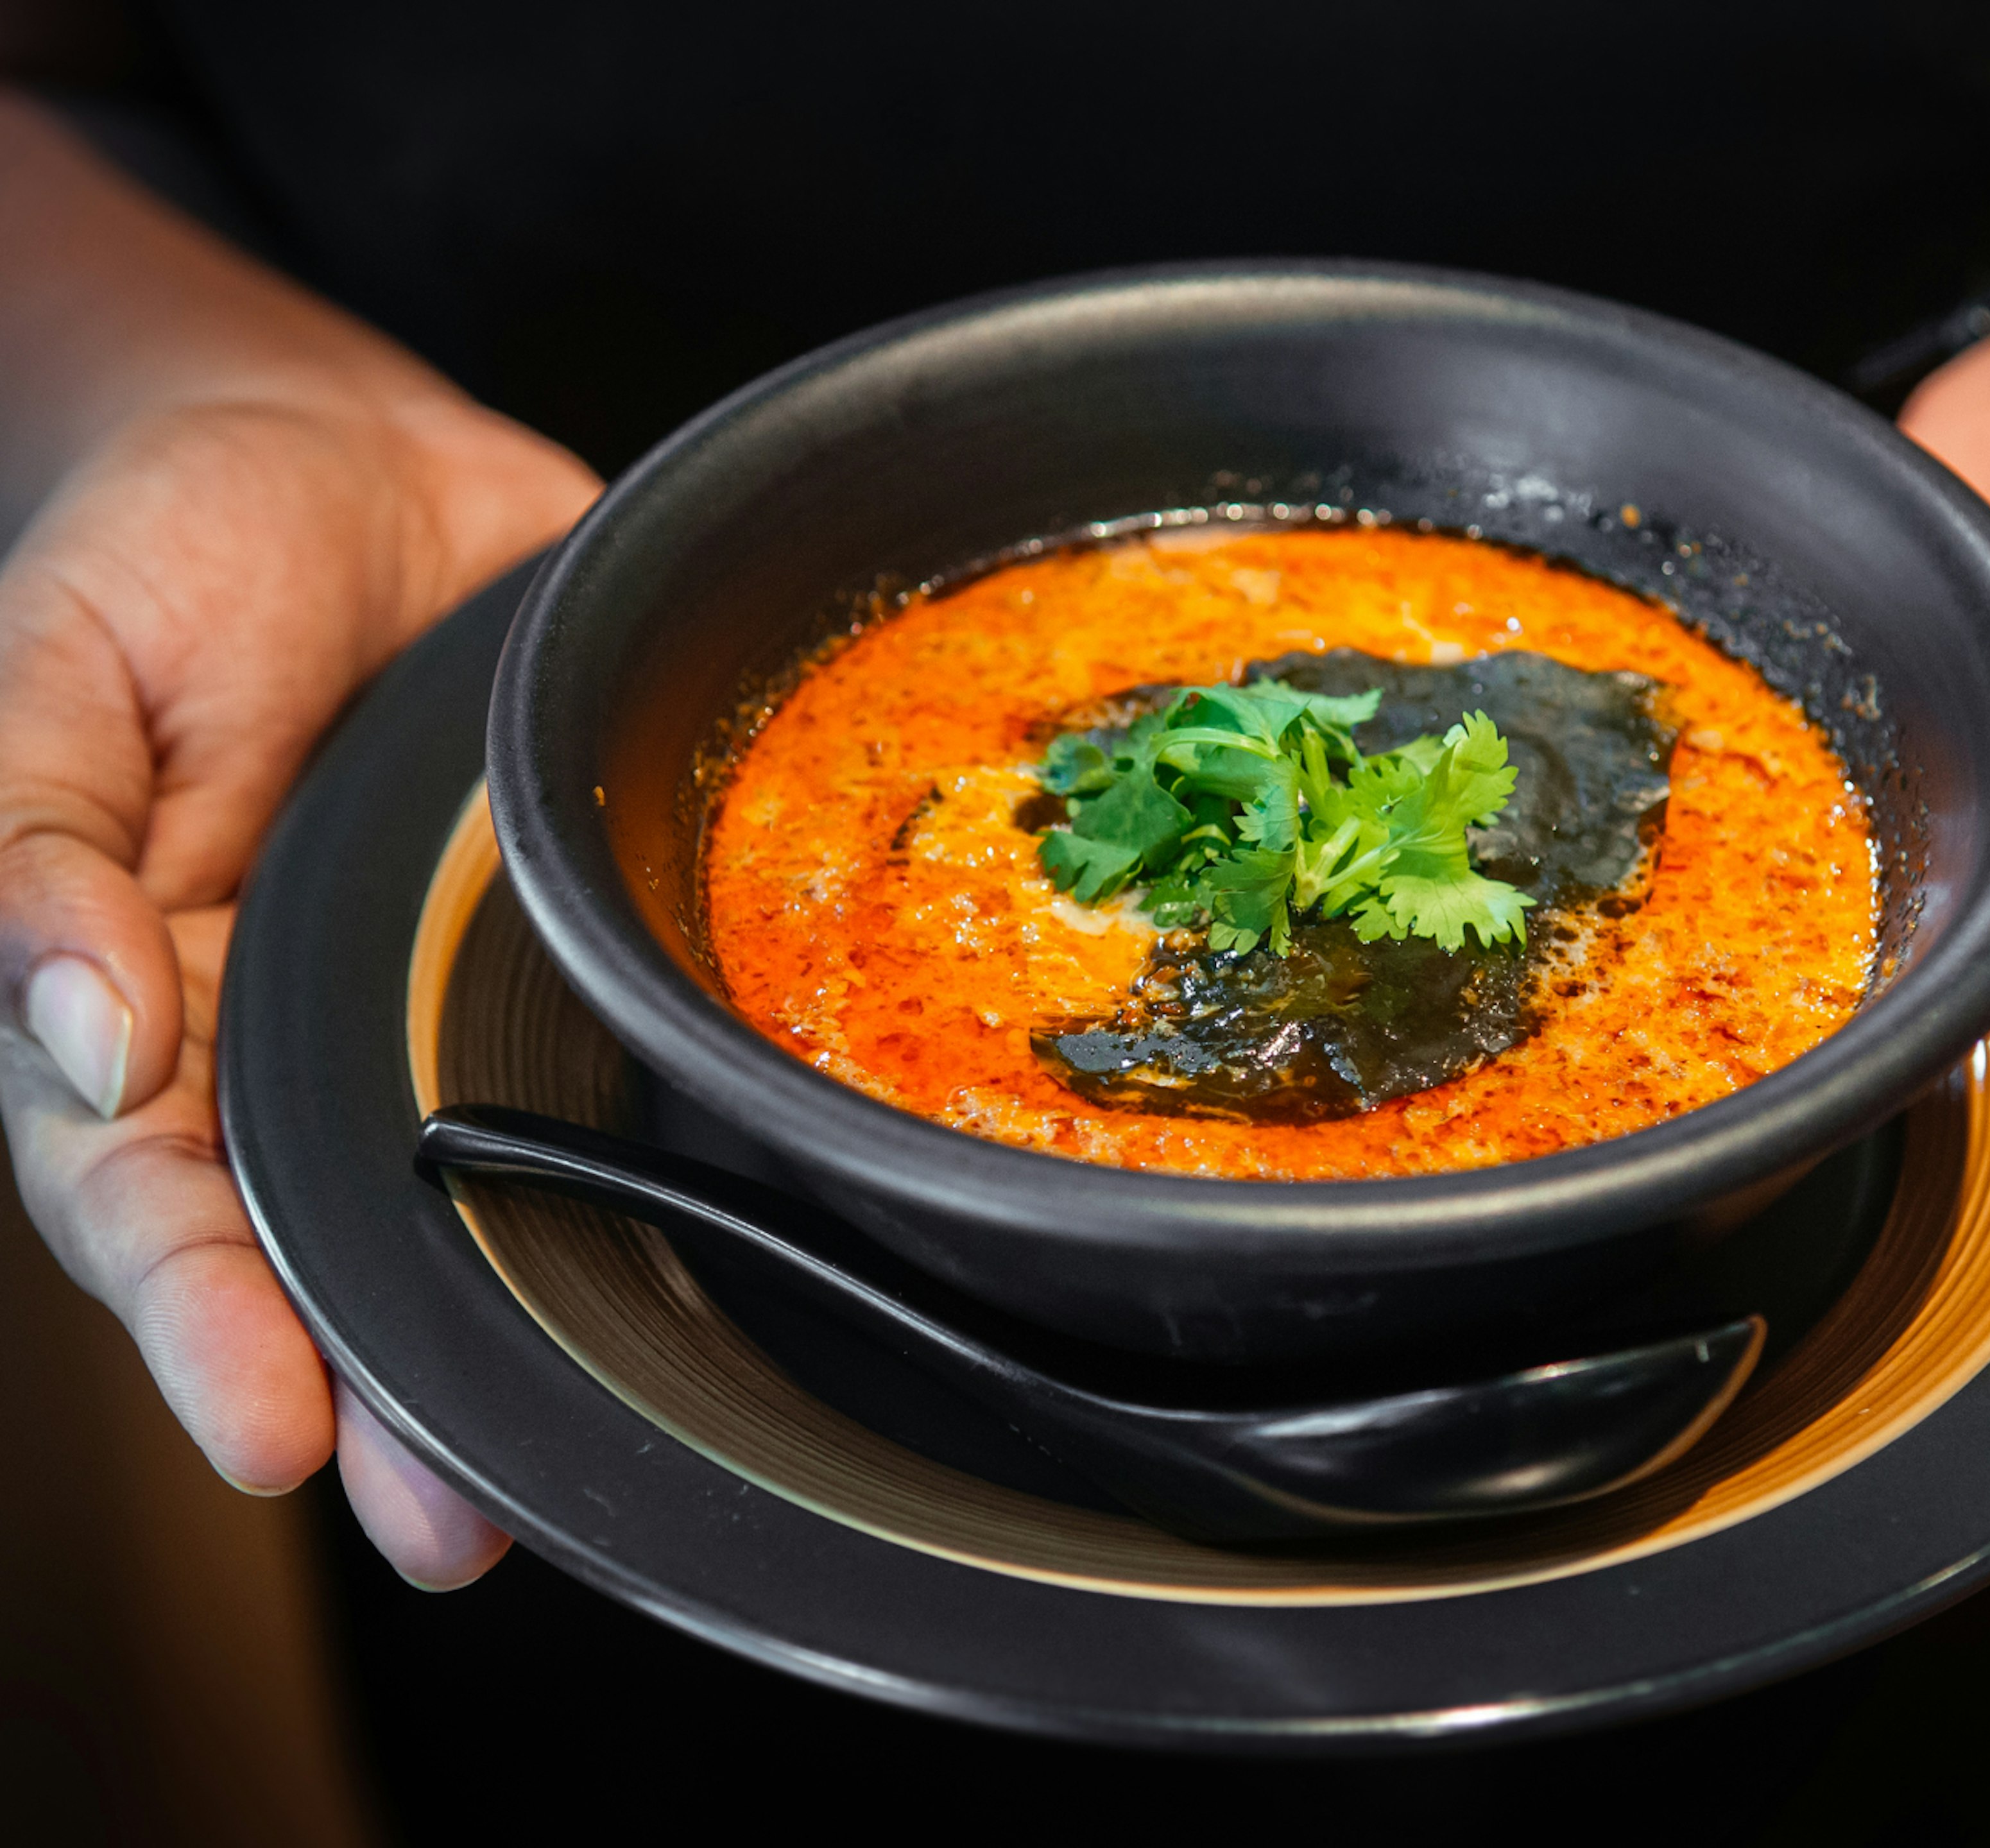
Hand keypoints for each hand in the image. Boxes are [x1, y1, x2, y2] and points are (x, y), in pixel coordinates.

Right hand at [0, 278, 598, 1580]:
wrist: (341, 451)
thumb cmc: (170, 560)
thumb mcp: (52, 668)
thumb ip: (37, 848)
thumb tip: (82, 1033)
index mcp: (146, 1001)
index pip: (152, 1202)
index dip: (207, 1322)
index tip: (275, 1433)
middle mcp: (289, 1037)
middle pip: (317, 1253)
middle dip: (376, 1399)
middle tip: (446, 1525)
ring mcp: (426, 1001)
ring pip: (464, 1201)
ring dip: (506, 1339)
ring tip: (552, 1474)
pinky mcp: (549, 949)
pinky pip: (594, 1061)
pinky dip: (634, 1151)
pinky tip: (691, 1244)